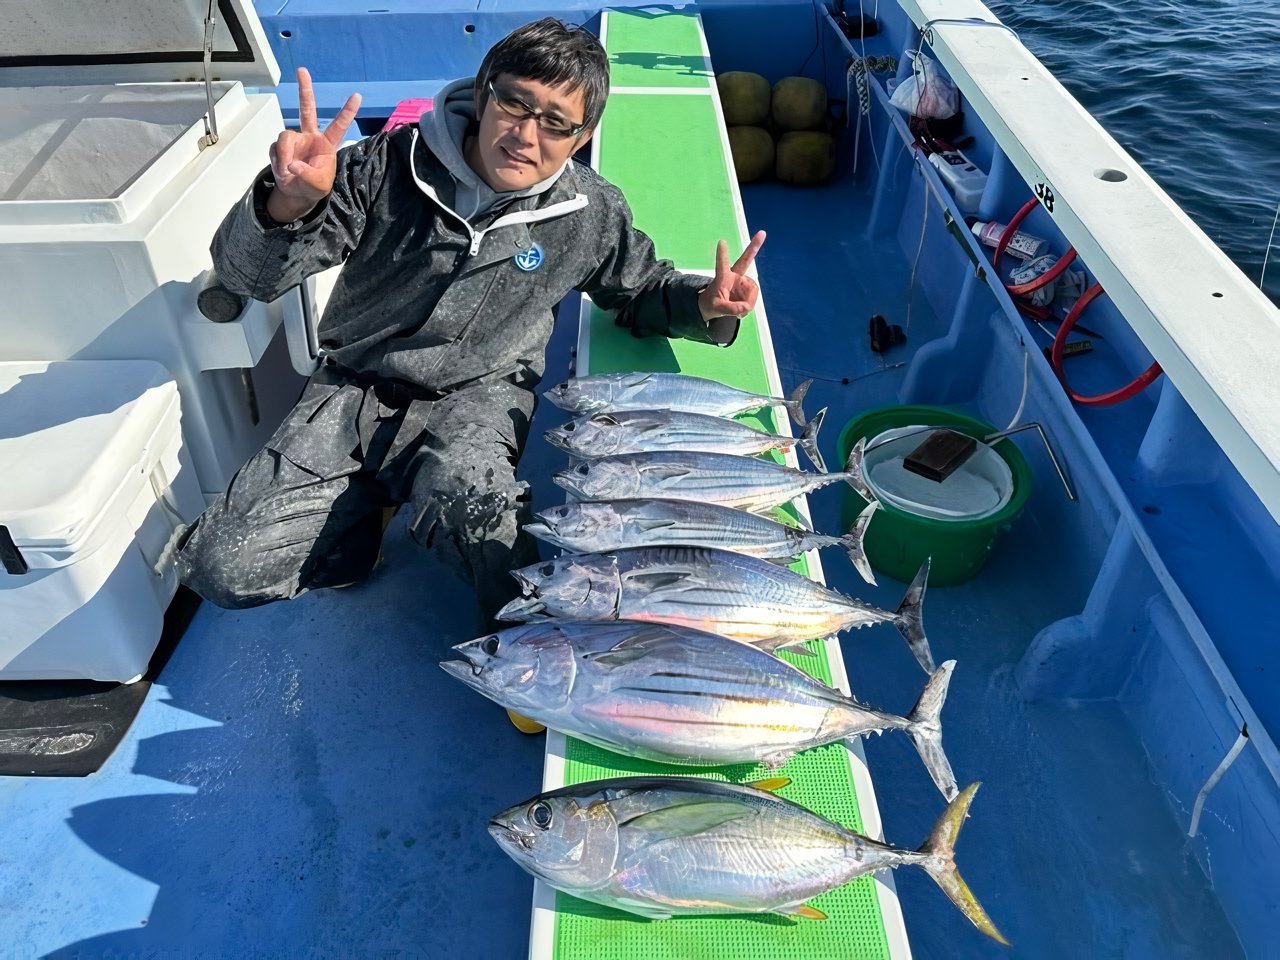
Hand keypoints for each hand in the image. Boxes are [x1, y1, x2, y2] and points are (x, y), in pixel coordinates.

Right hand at [266, 67, 360, 222]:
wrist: (296, 193)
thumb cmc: (314, 187)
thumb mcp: (318, 186)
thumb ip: (307, 175)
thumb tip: (292, 164)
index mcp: (326, 144)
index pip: (338, 126)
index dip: (347, 111)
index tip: (357, 95)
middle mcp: (310, 137)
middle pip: (307, 109)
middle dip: (305, 90)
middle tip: (302, 70)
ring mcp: (294, 140)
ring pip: (285, 137)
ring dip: (285, 155)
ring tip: (288, 171)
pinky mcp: (280, 147)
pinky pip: (275, 150)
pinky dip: (277, 163)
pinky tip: (283, 171)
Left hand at [698, 230, 765, 320]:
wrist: (715, 308)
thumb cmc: (711, 304)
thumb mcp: (716, 309)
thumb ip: (730, 309)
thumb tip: (745, 308)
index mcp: (722, 277)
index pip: (721, 264)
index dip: (722, 254)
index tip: (721, 242)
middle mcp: (734, 276)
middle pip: (746, 260)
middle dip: (754, 246)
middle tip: (762, 233)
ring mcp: (742, 282)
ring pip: (753, 290)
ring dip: (748, 302)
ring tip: (739, 310)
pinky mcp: (748, 289)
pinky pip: (753, 298)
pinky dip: (749, 306)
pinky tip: (742, 309)